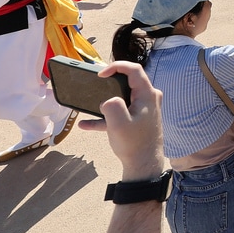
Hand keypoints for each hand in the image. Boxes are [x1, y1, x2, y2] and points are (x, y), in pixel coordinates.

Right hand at [76, 61, 164, 180]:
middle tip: (95, 85)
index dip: (116, 67)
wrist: (143, 165)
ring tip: (89, 103)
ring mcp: (143, 109)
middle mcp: (148, 99)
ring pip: (122, 98)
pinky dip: (104, 118)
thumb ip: (111, 105)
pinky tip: (85, 124)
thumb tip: (107, 100)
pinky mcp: (137, 120)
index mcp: (147, 95)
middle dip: (110, 82)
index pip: (134, 70)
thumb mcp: (119, 124)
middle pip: (128, 82)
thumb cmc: (134, 144)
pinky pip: (119, 113)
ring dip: (105, 101)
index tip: (100, 74)